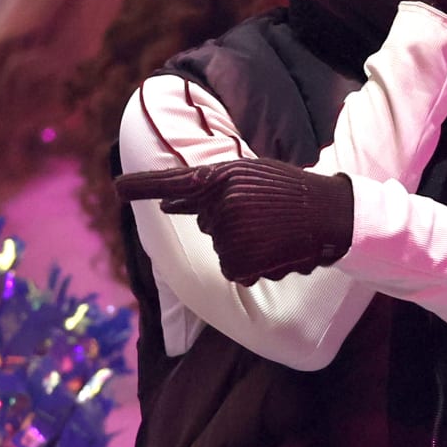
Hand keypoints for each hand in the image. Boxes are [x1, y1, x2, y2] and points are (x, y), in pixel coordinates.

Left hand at [116, 159, 353, 284]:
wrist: (329, 214)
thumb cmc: (292, 192)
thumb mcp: (249, 178)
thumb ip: (207, 190)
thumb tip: (168, 206)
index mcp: (222, 177)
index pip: (174, 182)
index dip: (143, 185)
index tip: (116, 187)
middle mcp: (219, 205)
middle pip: (206, 222)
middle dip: (228, 221)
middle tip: (265, 214)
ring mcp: (228, 234)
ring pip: (220, 246)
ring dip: (243, 243)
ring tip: (273, 231)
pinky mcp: (237, 261)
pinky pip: (232, 268)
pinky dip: (250, 264)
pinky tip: (272, 250)